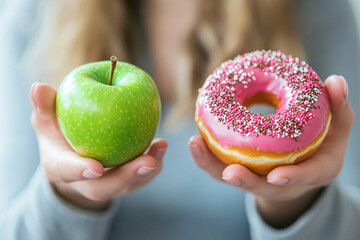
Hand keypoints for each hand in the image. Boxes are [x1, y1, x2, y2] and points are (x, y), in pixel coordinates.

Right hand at [31, 82, 166, 210]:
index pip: (67, 171)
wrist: (75, 155)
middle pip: (104, 188)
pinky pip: (141, 178)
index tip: (96, 168)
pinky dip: (154, 163)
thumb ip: (45, 107)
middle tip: (147, 162)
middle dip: (126, 176)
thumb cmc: (59, 133)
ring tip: (161, 148)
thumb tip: (38, 87)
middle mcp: (84, 182)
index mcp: (60, 168)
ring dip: (147, 170)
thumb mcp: (47, 120)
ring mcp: (107, 184)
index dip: (80, 171)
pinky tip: (161, 146)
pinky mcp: (125, 181)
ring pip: (128, 185)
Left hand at [189, 75, 353, 227]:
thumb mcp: (338, 125)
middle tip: (229, 172)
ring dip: (212, 165)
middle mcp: (282, 180)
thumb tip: (336, 80)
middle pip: (259, 186)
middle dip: (243, 180)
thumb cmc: (324, 140)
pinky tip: (195, 140)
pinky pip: (221, 165)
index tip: (276, 176)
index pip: (304, 177)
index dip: (292, 178)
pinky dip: (207, 156)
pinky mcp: (242, 168)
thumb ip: (338, 106)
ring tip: (195, 144)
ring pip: (232, 177)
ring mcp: (259, 177)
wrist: (305, 158)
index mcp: (312, 171)